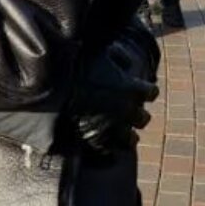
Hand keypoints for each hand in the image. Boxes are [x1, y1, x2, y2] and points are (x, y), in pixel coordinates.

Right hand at [68, 25, 160, 151]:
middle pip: (143, 118)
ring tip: (120, 129)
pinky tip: (106, 141)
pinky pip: (110, 151)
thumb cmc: (78, 64)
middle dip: (137, 112)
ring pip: (131, 139)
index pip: (151, 92)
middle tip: (129, 109)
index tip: (139, 88)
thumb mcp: (102, 53)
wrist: (53, 84)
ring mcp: (112, 129)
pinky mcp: (96, 142)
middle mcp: (127, 111)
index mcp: (132, 88)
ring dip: (126, 133)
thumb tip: (127, 63)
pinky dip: (109, 146)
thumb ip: (119, 58)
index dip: (145, 89)